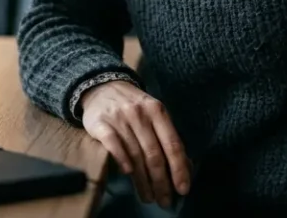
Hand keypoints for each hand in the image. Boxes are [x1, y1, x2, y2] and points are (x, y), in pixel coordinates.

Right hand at [80, 80, 190, 207]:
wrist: (102, 87)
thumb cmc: (133, 107)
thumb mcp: (154, 115)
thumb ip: (167, 137)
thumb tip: (185, 167)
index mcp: (158, 111)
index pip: (172, 144)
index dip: (179, 168)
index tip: (182, 189)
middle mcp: (140, 114)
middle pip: (154, 154)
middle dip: (161, 181)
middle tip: (164, 200)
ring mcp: (120, 118)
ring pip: (135, 154)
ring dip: (143, 180)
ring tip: (148, 196)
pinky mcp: (101, 123)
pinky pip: (113, 145)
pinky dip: (122, 159)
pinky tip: (128, 173)